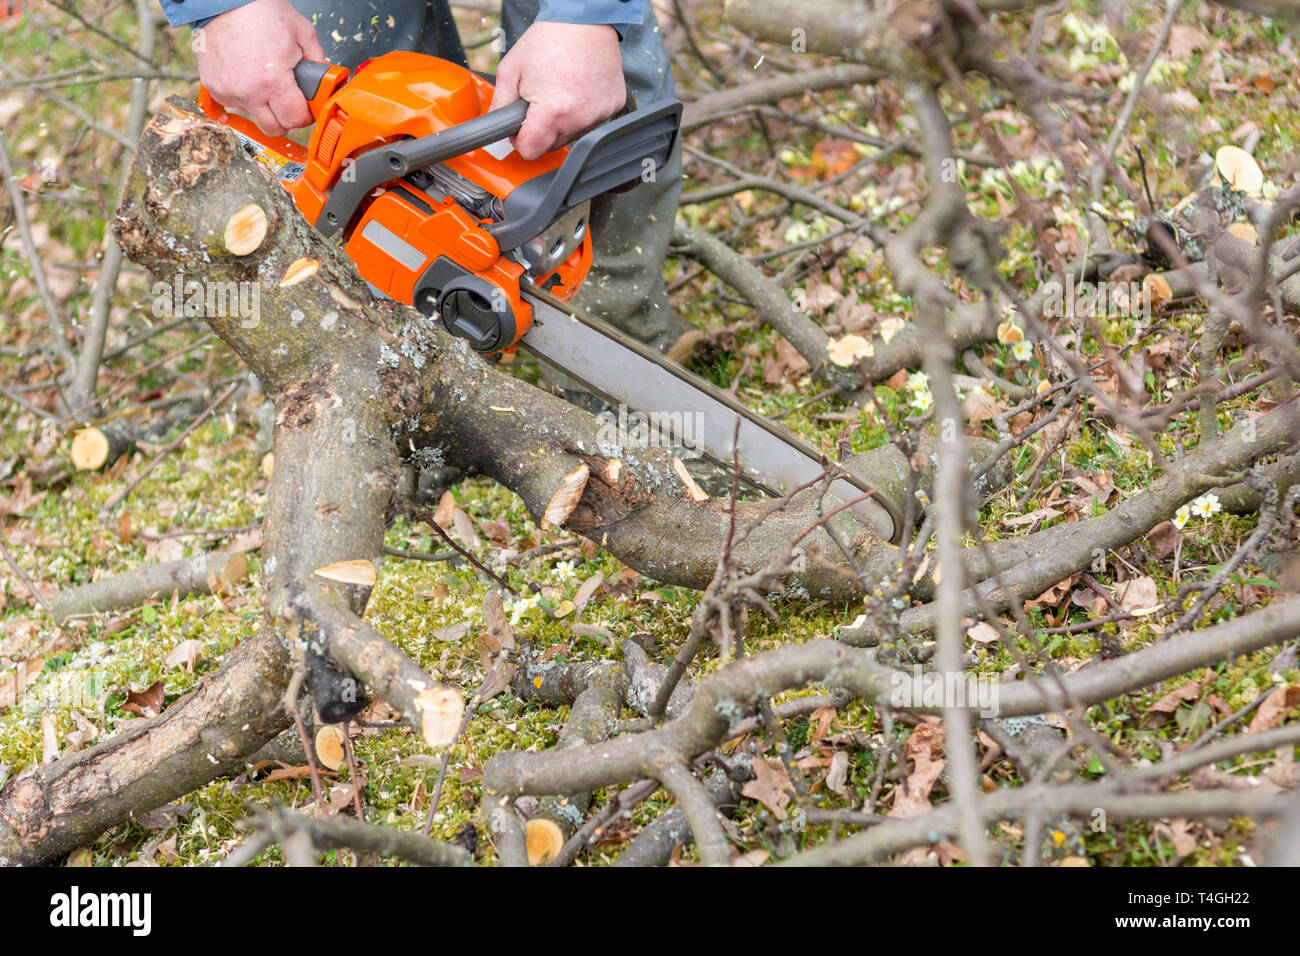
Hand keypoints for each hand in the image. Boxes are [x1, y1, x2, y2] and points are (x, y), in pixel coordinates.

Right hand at [195, 0, 325, 136]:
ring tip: (266, 82)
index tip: (305, 108)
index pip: (294, 120)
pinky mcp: (214, 88)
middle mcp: (249, 92)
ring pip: (255, 118)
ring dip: (264, 108)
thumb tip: (326, 82)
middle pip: (274, 129)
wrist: (223, 2)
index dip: (304, 116)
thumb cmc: (260, 13)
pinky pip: (235, 105)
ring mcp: (229, 92)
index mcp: (273, 81)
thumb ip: (319, 62)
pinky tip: (249, 78)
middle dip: (285, 118)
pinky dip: (245, 98)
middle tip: (288, 101)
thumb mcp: (302, 32)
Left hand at [489, 21, 625, 160]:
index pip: (530, 151)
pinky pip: (589, 124)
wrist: (585, 20)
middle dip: (541, 129)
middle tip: (540, 99)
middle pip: (550, 146)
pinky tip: (577, 90)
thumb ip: (500, 105)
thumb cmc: (549, 39)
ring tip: (560, 91)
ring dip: (561, 122)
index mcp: (553, 111)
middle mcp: (579, 118)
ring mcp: (599, 115)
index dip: (520, 139)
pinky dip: (580, 113)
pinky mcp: (612, 108)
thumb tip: (496, 127)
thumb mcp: (511, 70)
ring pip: (570, 136)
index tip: (520, 124)